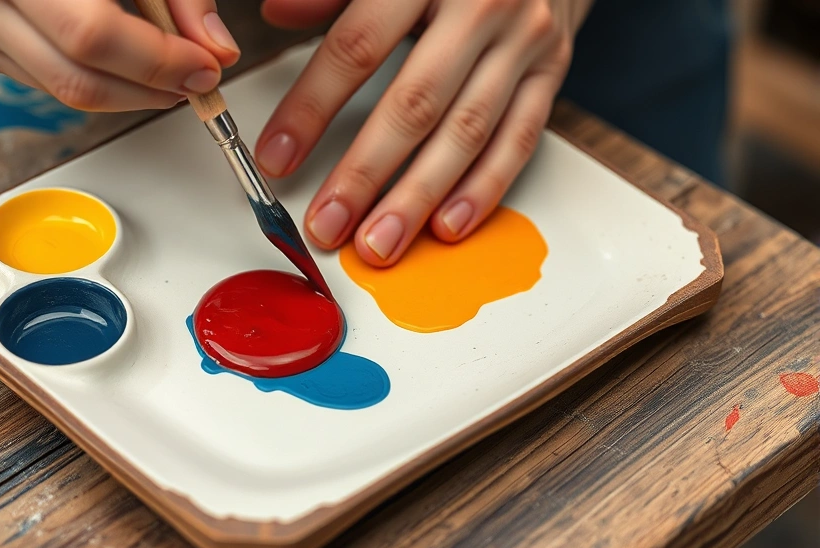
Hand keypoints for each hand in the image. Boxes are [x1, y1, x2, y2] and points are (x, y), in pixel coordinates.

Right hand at [0, 0, 240, 110]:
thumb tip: (218, 51)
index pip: (93, 35)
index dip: (157, 62)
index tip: (205, 68)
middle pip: (77, 76)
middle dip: (148, 89)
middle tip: (195, 82)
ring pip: (63, 89)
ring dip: (128, 92)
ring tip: (168, 72)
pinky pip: (46, 83)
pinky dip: (95, 79)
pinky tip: (123, 61)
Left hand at [257, 0, 593, 265]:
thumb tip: (274, 15)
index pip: (358, 46)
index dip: (312, 107)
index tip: (276, 157)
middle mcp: (482, 4)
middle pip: (414, 103)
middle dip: (365, 173)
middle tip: (328, 224)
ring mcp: (524, 41)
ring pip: (466, 132)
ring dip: (418, 198)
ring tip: (380, 244)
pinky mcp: (552, 72)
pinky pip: (518, 139)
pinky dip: (483, 189)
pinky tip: (447, 226)